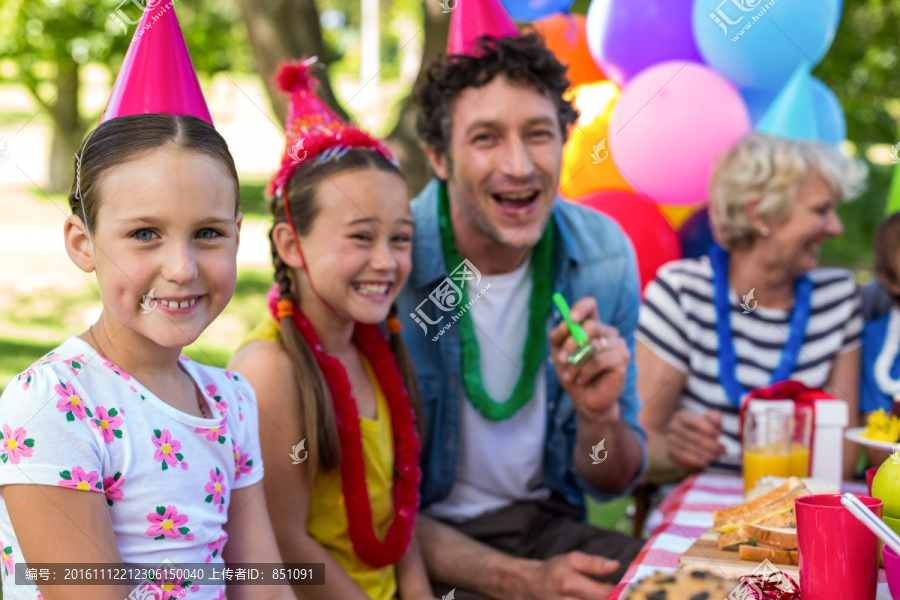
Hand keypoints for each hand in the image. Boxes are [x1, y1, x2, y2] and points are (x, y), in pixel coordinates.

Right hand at [520, 552, 617, 599]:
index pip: (604, 594)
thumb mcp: (571, 559)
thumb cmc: (554, 571)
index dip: (620, 592)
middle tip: (623, 595)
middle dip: (614, 599)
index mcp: (571, 585)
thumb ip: (594, 563)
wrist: (531, 586)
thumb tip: (616, 565)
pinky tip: (596, 599)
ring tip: (610, 596)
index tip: (627, 588)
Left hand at [549, 297, 628, 420]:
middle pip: (590, 325)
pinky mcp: (622, 359)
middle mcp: (608, 332)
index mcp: (593, 326)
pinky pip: (598, 360)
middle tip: (560, 359)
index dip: (581, 308)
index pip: (590, 304)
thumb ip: (557, 336)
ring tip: (570, 375)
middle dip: (570, 344)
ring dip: (575, 363)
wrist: (586, 400)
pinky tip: (581, 380)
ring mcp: (618, 344)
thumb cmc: (573, 374)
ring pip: (592, 345)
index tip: (571, 319)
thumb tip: (565, 324)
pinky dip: (584, 372)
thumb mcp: (558, 353)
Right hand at [665, 409, 725, 471]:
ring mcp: (670, 439)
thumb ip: (714, 417)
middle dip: (710, 444)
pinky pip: (683, 457)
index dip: (707, 428)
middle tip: (722, 449)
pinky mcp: (671, 452)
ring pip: (689, 447)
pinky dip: (696, 460)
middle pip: (693, 436)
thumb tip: (718, 420)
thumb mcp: (708, 421)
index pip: (693, 421)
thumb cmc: (700, 430)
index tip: (719, 435)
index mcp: (682, 416)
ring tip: (717, 456)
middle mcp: (673, 426)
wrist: (685, 442)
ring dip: (705, 453)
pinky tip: (705, 462)